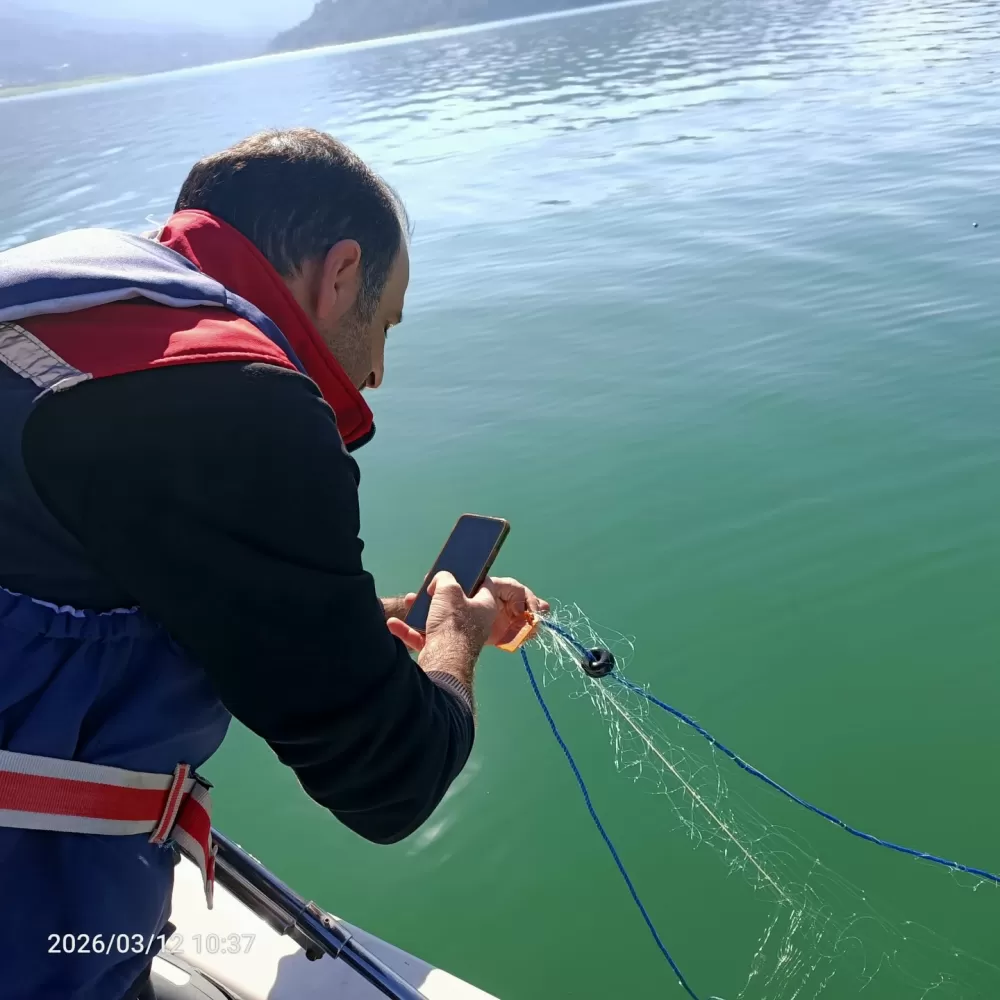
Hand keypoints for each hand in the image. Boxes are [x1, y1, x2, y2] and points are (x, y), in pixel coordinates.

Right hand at [387, 575, 547, 651]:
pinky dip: (409, 630)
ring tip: (409, 601)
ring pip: (437, 619)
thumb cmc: (453, 622)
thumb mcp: (449, 589)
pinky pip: (423, 637)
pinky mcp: (440, 651)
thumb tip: (441, 580)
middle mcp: (474, 623)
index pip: (484, 585)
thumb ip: (445, 578)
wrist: (443, 661)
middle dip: (438, 594)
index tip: (456, 571)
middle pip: (456, 603)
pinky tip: (394, 624)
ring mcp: (456, 638)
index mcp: (485, 606)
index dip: (470, 575)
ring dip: (420, 611)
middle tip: (427, 588)